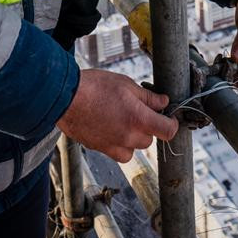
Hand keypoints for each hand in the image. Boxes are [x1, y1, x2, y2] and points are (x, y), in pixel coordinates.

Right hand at [57, 69, 178, 162]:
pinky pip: (118, 153)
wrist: (65, 98)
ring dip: (134, 138)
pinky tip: (113, 130)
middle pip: (150, 140)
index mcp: (138, 118)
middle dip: (149, 127)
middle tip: (140, 112)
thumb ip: (147, 97)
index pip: (168, 131)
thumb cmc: (94, 87)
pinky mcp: (100, 149)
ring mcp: (113, 145)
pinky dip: (120, 145)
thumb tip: (163, 102)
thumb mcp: (126, 84)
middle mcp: (128, 136)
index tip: (169, 118)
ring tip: (124, 120)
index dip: (172, 124)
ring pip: (134, 148)